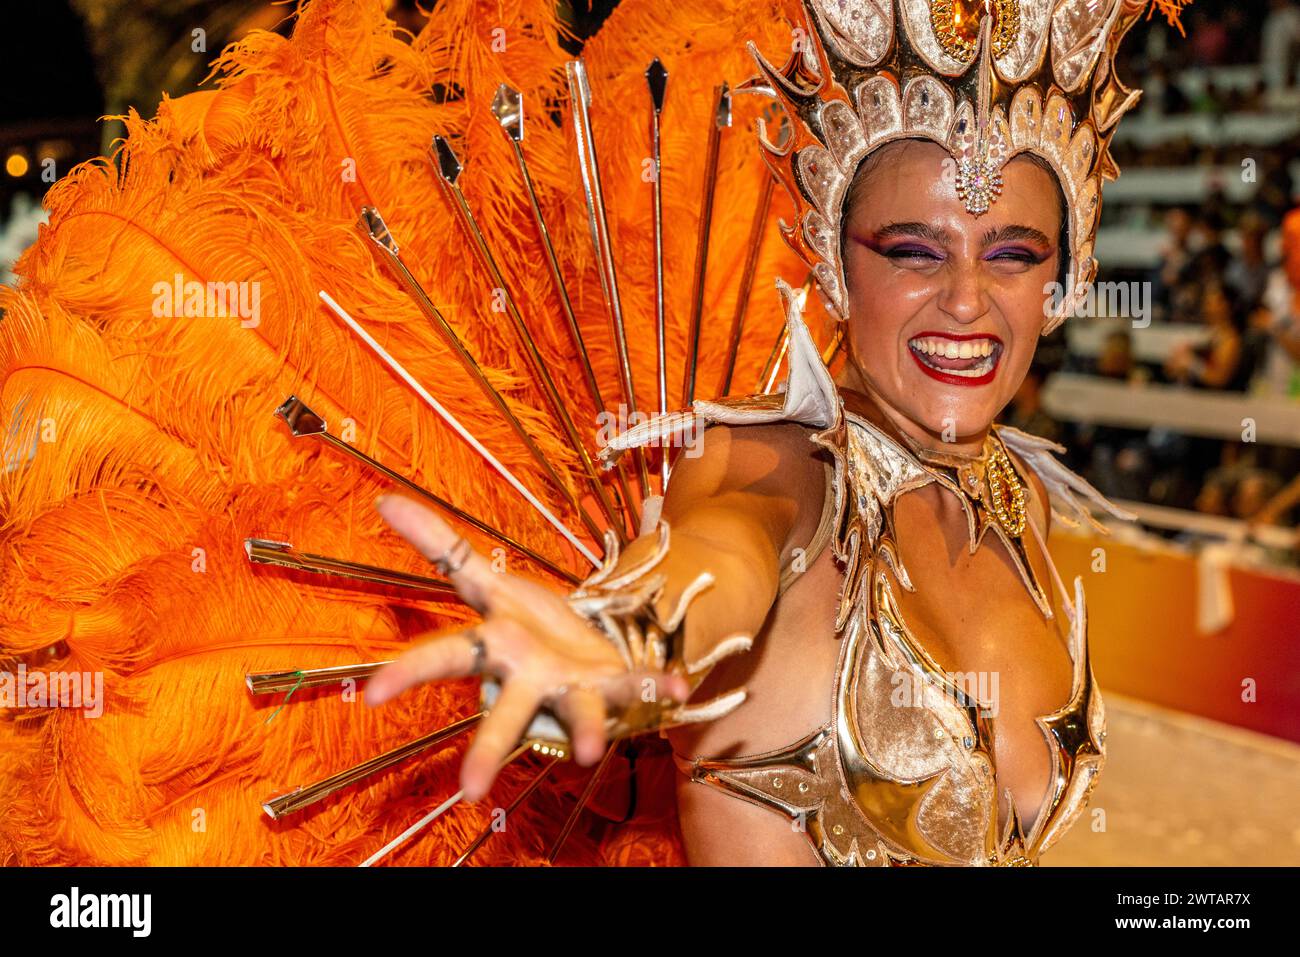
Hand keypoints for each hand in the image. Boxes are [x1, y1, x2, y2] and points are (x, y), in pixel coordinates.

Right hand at [364, 493, 690, 800]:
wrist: (582, 651)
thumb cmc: (526, 624)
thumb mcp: (483, 580)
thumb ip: (435, 543)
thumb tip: (379, 500)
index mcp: (492, 645)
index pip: (444, 656)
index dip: (407, 674)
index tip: (372, 695)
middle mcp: (528, 677)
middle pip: (506, 714)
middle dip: (486, 748)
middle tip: (469, 791)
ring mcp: (573, 686)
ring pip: (576, 714)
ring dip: (584, 732)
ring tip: (587, 754)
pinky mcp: (613, 685)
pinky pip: (638, 686)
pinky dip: (660, 685)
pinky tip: (681, 685)